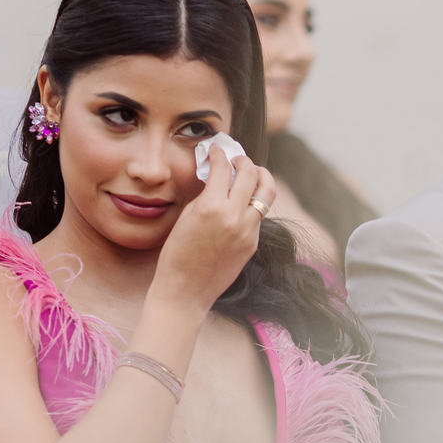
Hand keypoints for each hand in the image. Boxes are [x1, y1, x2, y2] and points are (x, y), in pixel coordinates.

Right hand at [151, 144, 275, 315]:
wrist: (185, 292)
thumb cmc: (176, 256)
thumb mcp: (186, 218)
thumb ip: (204, 195)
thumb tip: (215, 177)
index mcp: (211, 207)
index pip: (223, 168)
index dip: (219, 154)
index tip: (216, 150)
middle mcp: (234, 216)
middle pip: (251, 173)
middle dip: (243, 160)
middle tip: (236, 159)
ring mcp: (248, 231)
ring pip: (267, 192)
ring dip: (260, 177)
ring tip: (253, 174)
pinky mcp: (253, 244)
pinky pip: (259, 215)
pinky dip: (253, 203)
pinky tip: (243, 203)